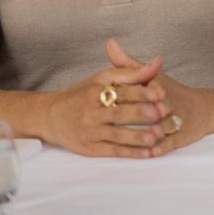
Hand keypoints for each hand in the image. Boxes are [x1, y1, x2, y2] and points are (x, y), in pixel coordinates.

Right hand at [41, 46, 169, 157]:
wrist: (50, 116)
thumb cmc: (82, 94)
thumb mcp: (103, 78)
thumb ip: (132, 72)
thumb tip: (158, 61)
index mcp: (97, 91)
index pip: (122, 91)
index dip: (143, 91)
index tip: (161, 92)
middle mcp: (93, 112)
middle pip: (120, 113)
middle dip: (142, 113)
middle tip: (163, 113)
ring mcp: (91, 132)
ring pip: (117, 135)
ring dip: (137, 136)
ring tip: (156, 136)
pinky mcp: (91, 149)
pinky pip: (113, 151)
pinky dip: (131, 153)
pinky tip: (147, 153)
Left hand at [105, 39, 213, 155]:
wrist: (202, 109)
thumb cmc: (171, 92)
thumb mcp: (151, 76)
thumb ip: (128, 64)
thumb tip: (110, 44)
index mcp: (158, 87)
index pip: (147, 87)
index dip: (136, 91)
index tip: (117, 95)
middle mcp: (168, 103)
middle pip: (156, 107)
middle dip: (145, 111)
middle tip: (126, 117)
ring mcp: (176, 121)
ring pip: (163, 126)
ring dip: (154, 131)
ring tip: (143, 137)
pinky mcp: (181, 136)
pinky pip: (170, 143)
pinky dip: (162, 147)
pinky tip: (152, 152)